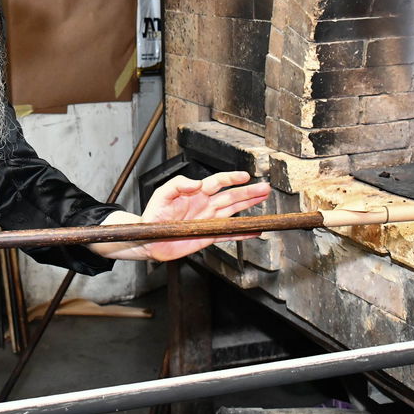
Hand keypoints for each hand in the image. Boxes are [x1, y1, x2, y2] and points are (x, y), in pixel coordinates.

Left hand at [99, 171, 270, 261]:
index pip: (217, 182)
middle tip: (265, 188)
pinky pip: (227, 233)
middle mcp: (205, 205)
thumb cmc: (154, 214)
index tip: (244, 176)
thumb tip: (196, 183)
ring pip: (233, 211)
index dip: (231, 178)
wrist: (148, 238)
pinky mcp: (208, 236)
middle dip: (248, 192)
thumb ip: (178, 185)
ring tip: (263, 198)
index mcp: (196, 193)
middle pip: (231, 196)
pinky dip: (241, 233)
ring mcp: (208, 220)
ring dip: (248, 205)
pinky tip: (253, 230)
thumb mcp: (162, 194)